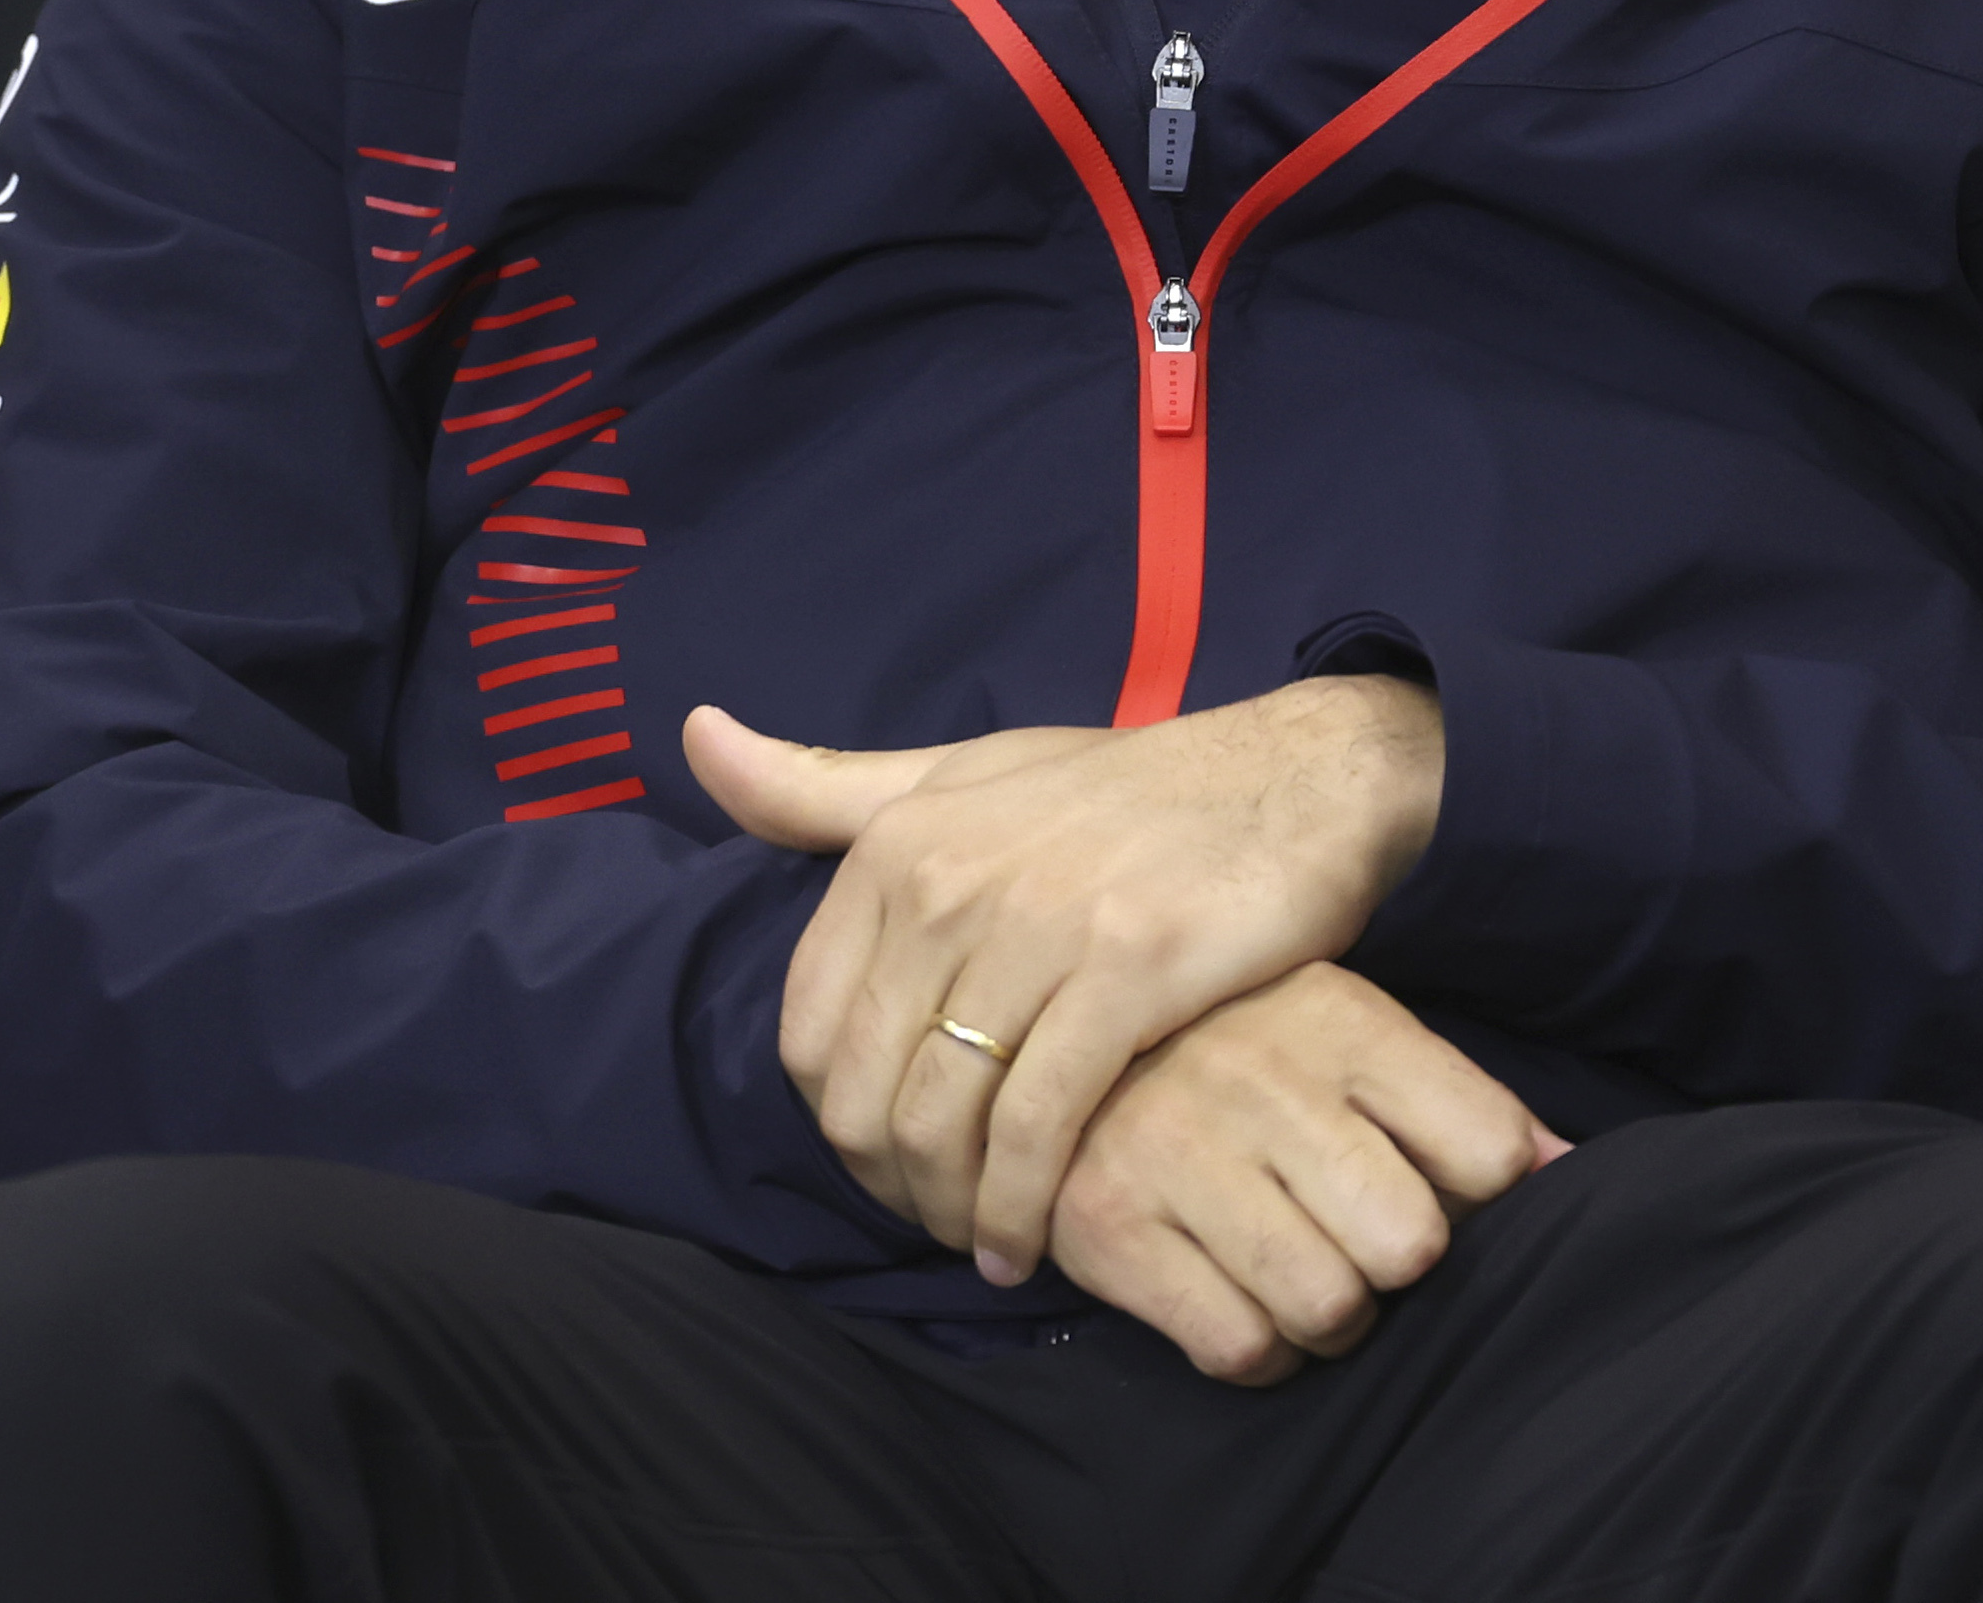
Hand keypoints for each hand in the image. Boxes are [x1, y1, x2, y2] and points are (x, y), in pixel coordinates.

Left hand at [684, 675, 1442, 1278]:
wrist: (1287, 780)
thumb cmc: (1114, 790)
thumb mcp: (958, 771)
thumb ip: (826, 786)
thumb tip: (695, 735)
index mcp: (896, 845)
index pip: (808, 1024)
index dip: (830, 1118)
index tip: (874, 1161)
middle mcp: (948, 884)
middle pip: (865, 1085)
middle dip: (884, 1180)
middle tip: (928, 1222)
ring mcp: (1038, 930)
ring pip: (943, 1115)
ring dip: (949, 1208)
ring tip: (977, 1245)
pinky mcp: (1129, 976)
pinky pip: (1039, 1124)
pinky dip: (1020, 1205)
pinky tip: (1027, 1247)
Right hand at [1041, 962, 1559, 1383]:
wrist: (1035, 1038)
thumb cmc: (1226, 1044)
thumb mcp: (1345, 1031)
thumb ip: (1456, 1102)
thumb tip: (1573, 1169)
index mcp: (1339, 1020)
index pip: (1488, 1152)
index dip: (1477, 1197)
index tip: (1426, 1186)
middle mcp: (1262, 1081)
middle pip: (1412, 1246)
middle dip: (1393, 1267)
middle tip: (1347, 1241)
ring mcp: (1177, 1150)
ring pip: (1331, 1309)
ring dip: (1326, 1320)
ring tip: (1290, 1274)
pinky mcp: (1108, 1221)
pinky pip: (1240, 1348)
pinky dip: (1254, 1351)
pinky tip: (1231, 1298)